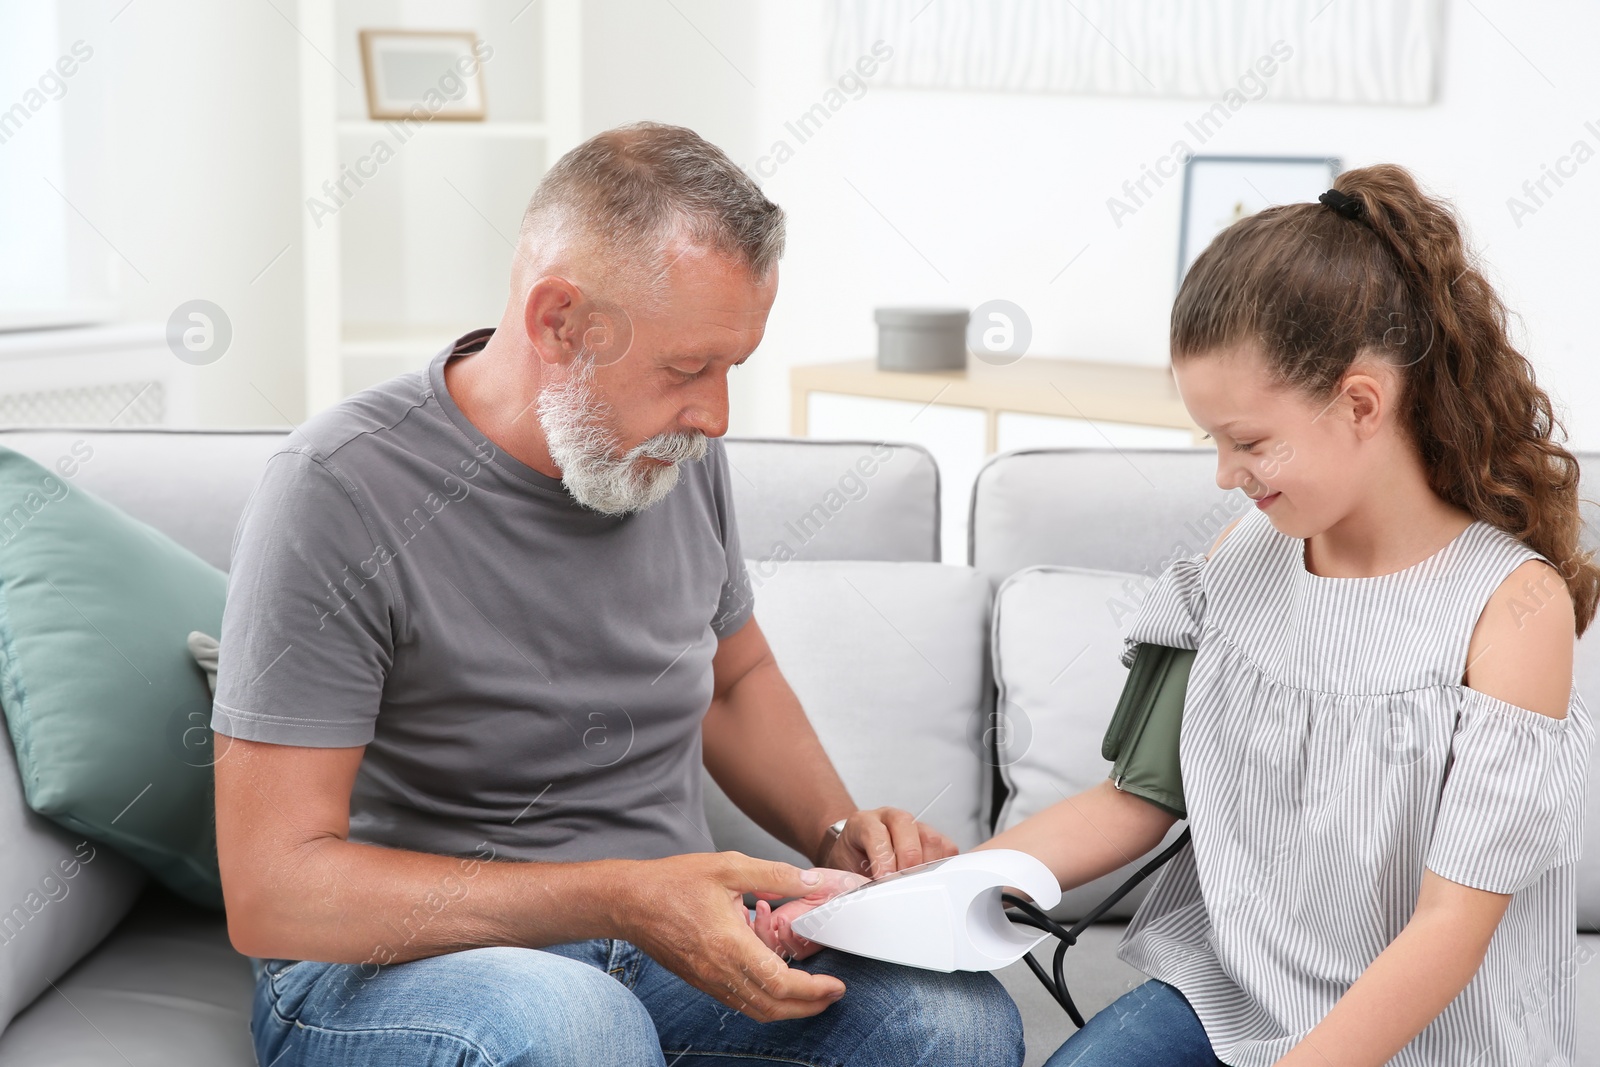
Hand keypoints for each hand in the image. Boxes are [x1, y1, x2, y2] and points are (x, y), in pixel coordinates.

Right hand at [615, 851, 847, 1021]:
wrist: (630, 901)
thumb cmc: (674, 882)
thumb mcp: (729, 867)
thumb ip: (776, 876)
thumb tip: (814, 882)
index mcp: (729, 945)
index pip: (781, 984)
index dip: (814, 990)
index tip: (836, 985)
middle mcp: (719, 972)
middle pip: (773, 1008)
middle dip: (809, 1006)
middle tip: (833, 994)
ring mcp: (708, 981)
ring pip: (756, 1010)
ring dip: (789, 1009)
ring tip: (813, 993)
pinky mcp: (701, 981)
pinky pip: (740, 1002)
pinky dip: (766, 1001)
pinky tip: (778, 982)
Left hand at [819, 806, 958, 877]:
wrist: (855, 851)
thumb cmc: (851, 859)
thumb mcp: (844, 868)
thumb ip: (854, 878)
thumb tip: (868, 897)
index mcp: (864, 822)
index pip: (875, 833)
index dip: (882, 858)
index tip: (884, 879)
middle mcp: (890, 818)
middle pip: (906, 825)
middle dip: (907, 858)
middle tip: (904, 882)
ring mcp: (913, 825)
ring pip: (929, 836)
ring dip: (927, 864)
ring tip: (918, 884)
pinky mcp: (931, 837)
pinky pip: (946, 847)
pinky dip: (943, 865)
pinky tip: (933, 880)